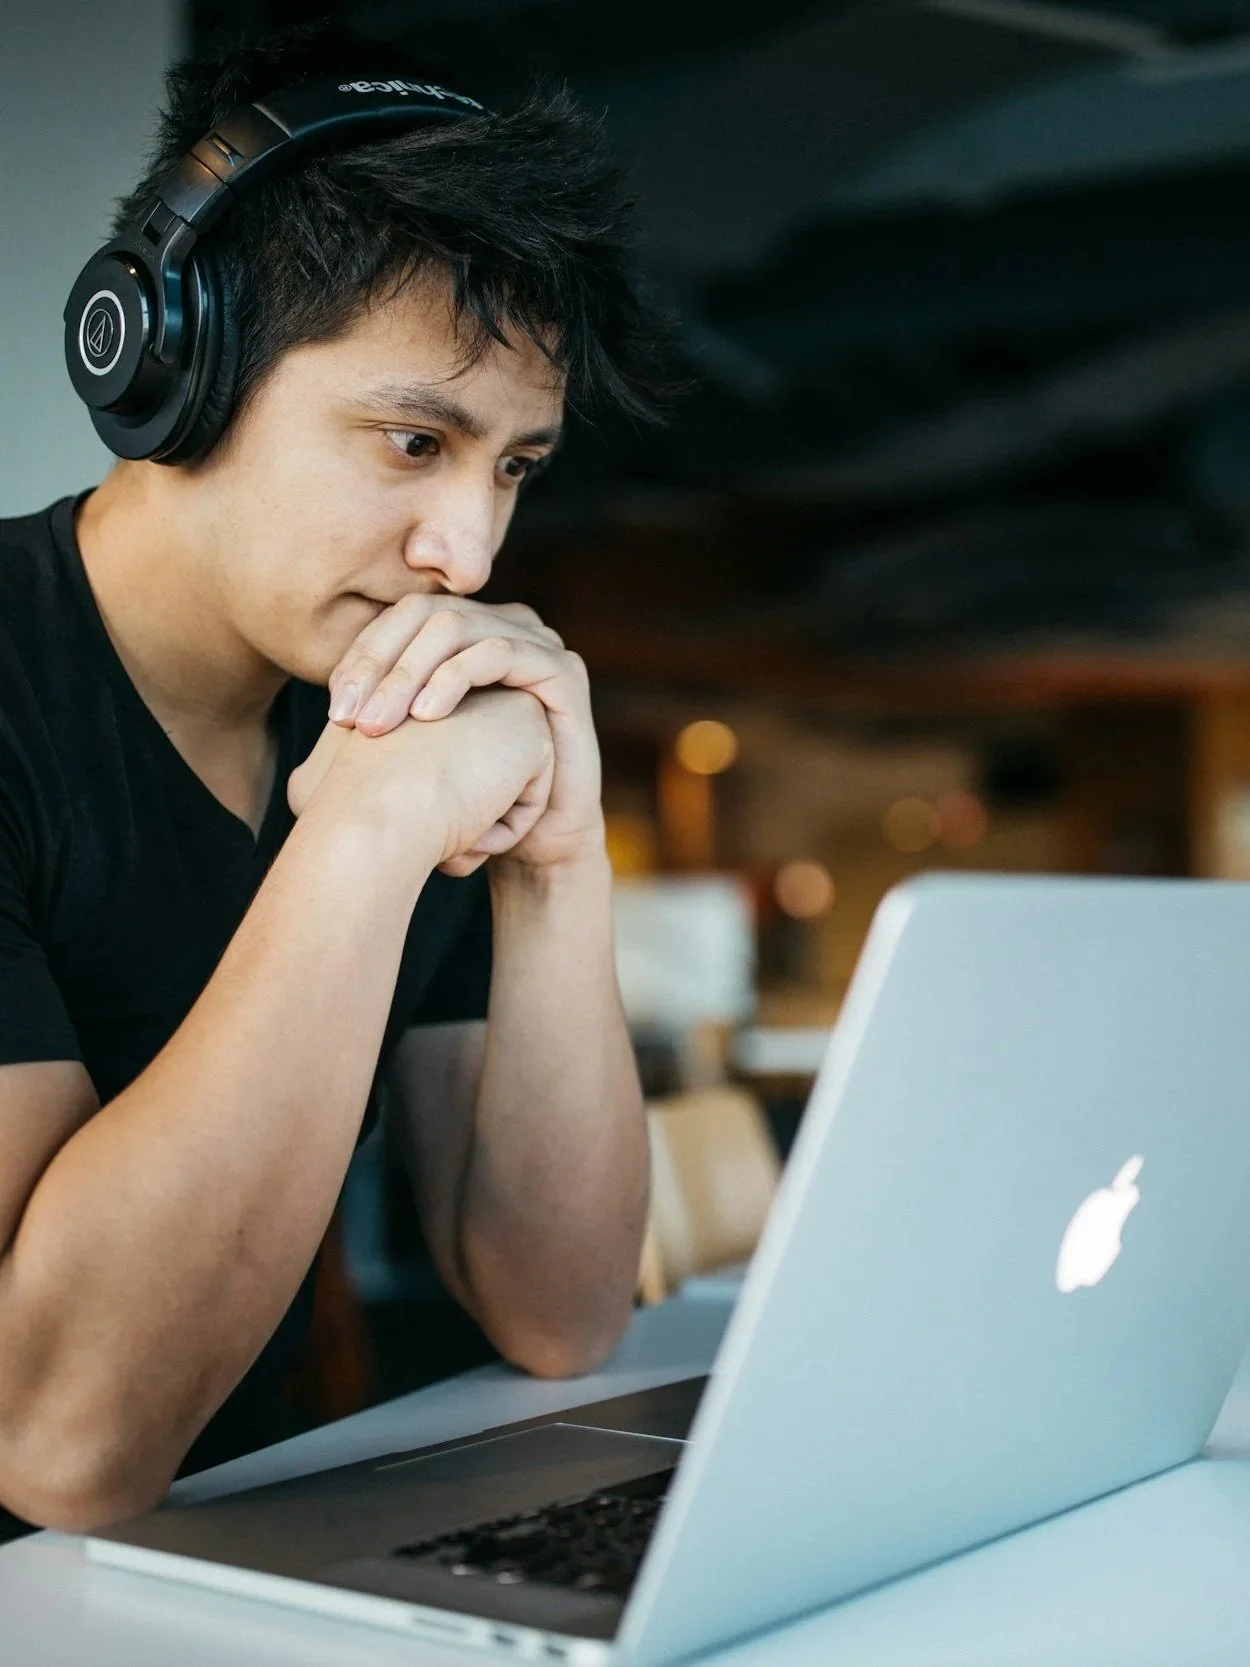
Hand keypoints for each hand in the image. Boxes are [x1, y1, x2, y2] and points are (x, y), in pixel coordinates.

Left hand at [327, 594, 603, 871]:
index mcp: (466, 635)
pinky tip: (428, 716)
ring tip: (380, 724)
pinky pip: (501, 652)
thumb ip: (380, 715)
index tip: (334, 712)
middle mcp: (501, 626)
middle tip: (350, 719)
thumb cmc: (470, 798)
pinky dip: (457, 678)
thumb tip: (326, 708)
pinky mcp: (563, 669)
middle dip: (380, 664)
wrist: (533, 842)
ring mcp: (536, 642)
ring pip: (457, 627)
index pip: (400, 619)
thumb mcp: (413, 751)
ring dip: (409, 674)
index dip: (362, 656)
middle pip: (425, 613)